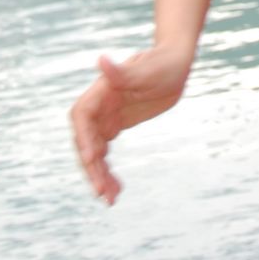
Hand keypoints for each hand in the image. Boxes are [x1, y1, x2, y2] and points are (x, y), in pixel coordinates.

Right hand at [70, 44, 191, 203]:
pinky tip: (116, 190)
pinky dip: (107, 171)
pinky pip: (104, 153)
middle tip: (101, 191)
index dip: (83, 137)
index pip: (82, 115)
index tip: (92, 158)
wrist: (176, 61)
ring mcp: (106, 116)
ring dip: (98, 175)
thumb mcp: (148, 69)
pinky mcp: (116, 124)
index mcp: (103, 89)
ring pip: (94, 152)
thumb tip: (100, 60)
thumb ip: (123, 71)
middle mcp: (100, 104)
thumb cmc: (164, 61)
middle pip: (86, 140)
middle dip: (91, 166)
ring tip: (110, 199)